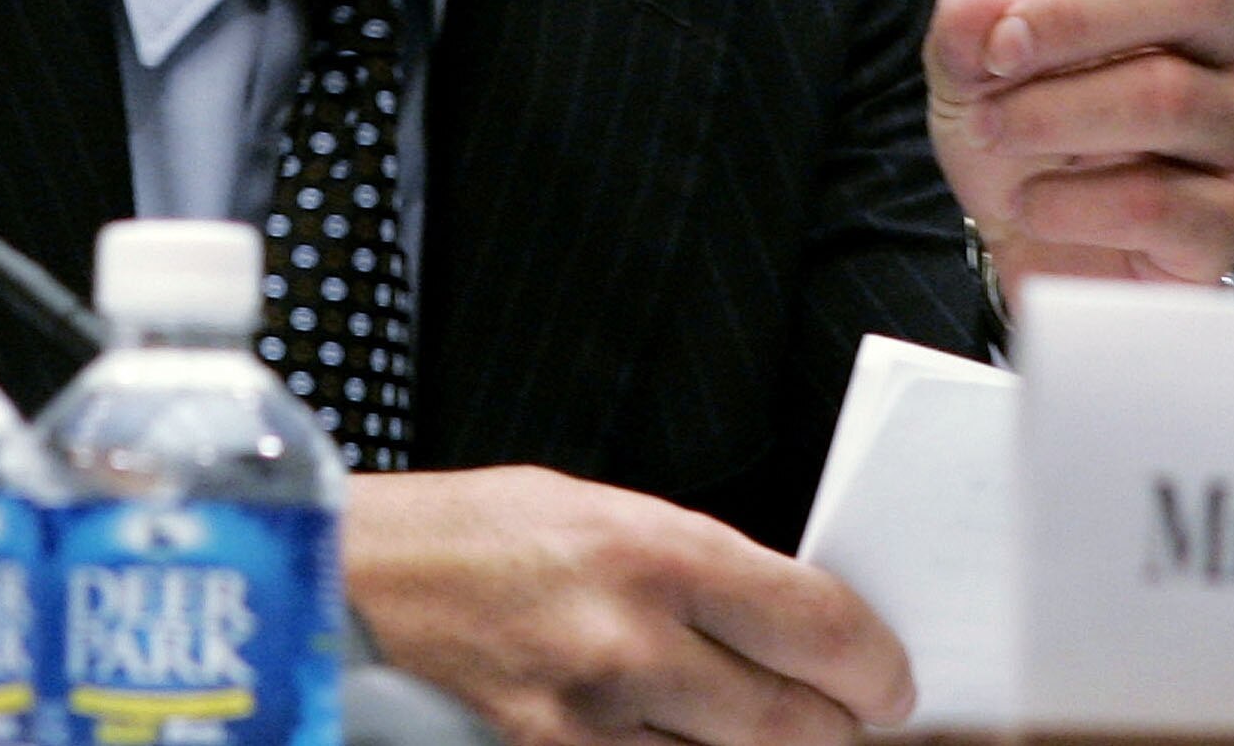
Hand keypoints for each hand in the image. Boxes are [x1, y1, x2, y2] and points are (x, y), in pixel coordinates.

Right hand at [346, 467, 912, 745]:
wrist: (344, 582)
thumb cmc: (470, 534)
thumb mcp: (601, 511)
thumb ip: (697, 568)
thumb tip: (783, 622)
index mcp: (659, 551)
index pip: (821, 627)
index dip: (876, 668)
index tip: (889, 681)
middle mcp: (634, 644)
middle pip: (797, 724)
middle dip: (838, 729)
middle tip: (847, 721)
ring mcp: (589, 724)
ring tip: (764, 731)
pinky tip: (680, 743)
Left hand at [925, 0, 1233, 295]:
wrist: (1024, 244)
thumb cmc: (1018, 130)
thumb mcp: (965, 61)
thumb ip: (966, 22)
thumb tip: (989, 15)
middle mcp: (1221, 40)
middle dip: (1077, 17)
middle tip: (998, 56)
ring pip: (1168, 97)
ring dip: (1051, 117)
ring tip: (1001, 137)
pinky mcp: (1232, 219)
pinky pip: (1160, 200)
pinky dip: (1071, 199)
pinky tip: (1043, 200)